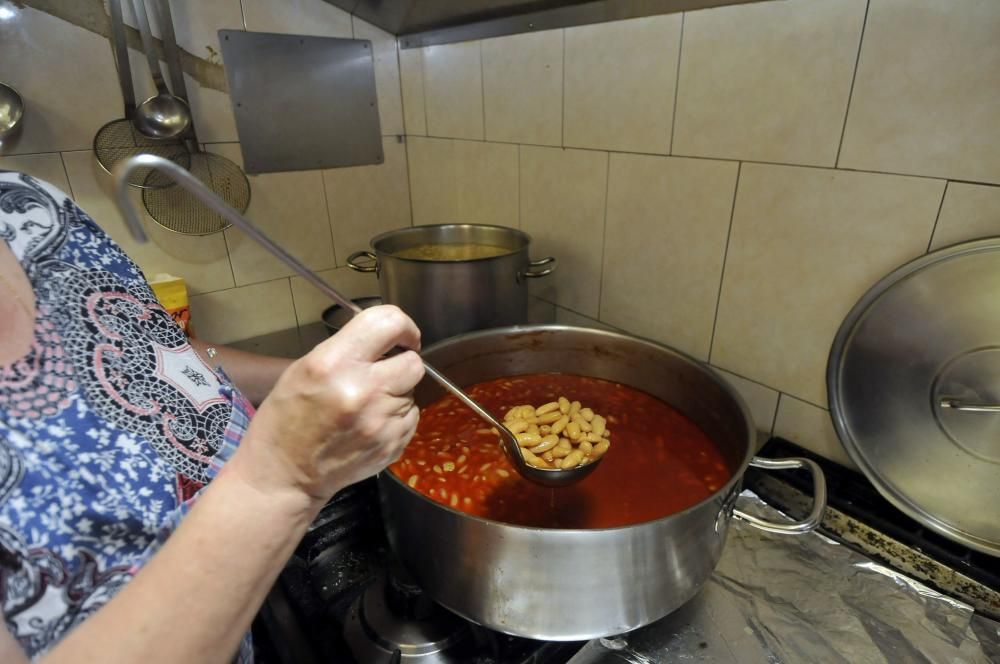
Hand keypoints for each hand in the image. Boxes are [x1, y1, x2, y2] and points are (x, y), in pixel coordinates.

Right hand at [229, 305, 423, 504]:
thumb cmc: (286, 418)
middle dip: (402, 363)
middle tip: (383, 372)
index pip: (389, 324)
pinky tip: (370, 424)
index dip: (403, 326)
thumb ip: (347, 349)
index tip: (403, 336)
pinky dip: (396, 417)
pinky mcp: (393, 444)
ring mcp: (381, 421)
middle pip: (413, 363)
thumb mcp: (304, 368)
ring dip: (396, 392)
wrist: (284, 475)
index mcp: (335, 363)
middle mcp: (363, 390)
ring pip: (412, 391)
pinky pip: (410, 417)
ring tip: (367, 404)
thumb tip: (385, 340)